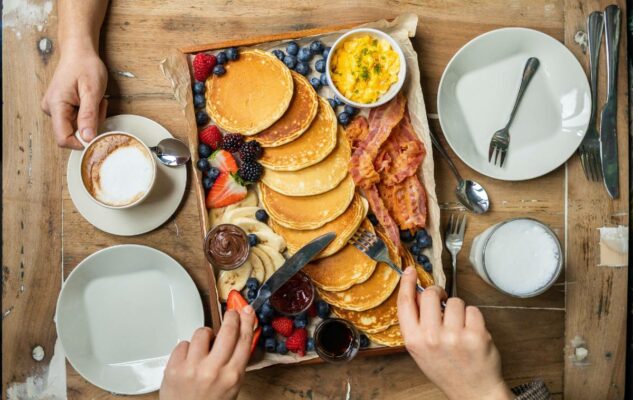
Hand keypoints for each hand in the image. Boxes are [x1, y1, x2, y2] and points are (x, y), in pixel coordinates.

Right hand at [41, 46, 107, 148]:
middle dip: (90, 125)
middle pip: (72, 134)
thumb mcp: (92, 91)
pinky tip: (91, 101)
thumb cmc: (85, 66)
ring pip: (77, 128)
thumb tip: (88, 138)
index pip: (63, 139)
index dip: (81, 142)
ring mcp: (55, 109)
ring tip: (95, 100)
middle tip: (99, 106)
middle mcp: (51, 109)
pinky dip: (88, 114)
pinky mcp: (61, 108)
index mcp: (56, 105)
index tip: (97, 134)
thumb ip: (89, 116)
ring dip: (91, 119)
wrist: (79, 52)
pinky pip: (77, 120)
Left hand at [160, 307, 255, 399]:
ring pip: (202, 333)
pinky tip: (189, 358)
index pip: (244, 340)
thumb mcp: (232, 387)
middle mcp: (213, 370)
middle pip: (227, 331)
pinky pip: (183, 343)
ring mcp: (192, 368)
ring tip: (204, 346)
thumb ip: (236, 363)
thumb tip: (241, 336)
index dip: (247, 322)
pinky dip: (187, 348)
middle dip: (231, 318)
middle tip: (231, 313)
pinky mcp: (174, 367)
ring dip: (205, 336)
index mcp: (232, 376)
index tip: (247, 311)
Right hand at [397, 268, 512, 399]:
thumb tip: (419, 293)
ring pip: (456, 301)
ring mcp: (454, 336)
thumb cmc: (446, 369)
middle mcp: (431, 337)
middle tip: (444, 303)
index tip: (411, 270)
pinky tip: (472, 333)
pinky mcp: (476, 335)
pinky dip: (474, 319)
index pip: (406, 303)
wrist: (473, 392)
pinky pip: (473, 310)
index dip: (408, 283)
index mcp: (413, 341)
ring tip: (460, 328)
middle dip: (439, 294)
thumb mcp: (420, 350)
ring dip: (459, 311)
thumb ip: (417, 324)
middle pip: (431, 295)